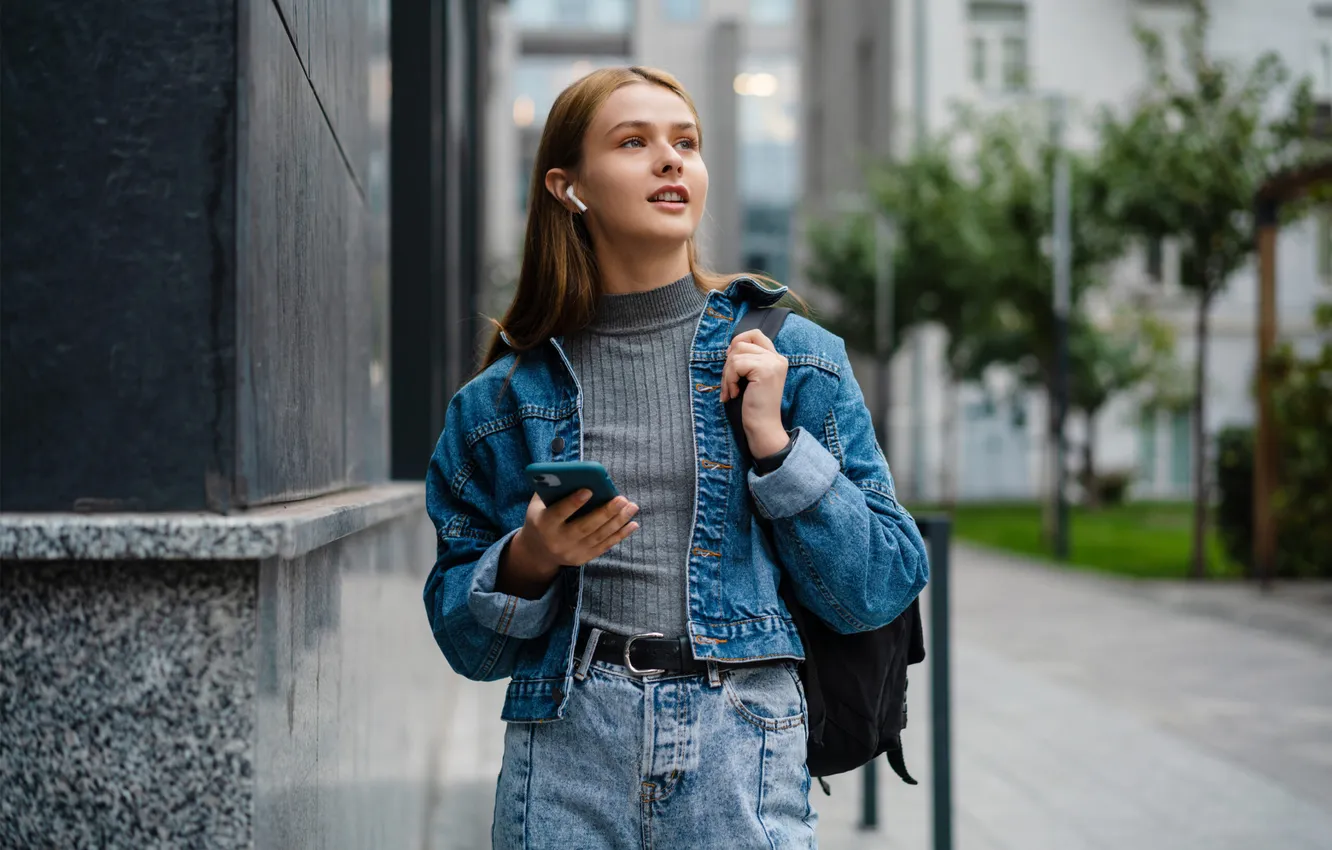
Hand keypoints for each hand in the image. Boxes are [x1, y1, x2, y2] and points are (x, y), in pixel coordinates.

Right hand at [497, 491, 640, 597]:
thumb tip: (574, 473)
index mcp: (544, 524)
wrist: (538, 551)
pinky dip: (620, 535)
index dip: (573, 502)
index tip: (589, 489)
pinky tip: (633, 524)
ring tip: (632, 507)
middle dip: (605, 512)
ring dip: (618, 521)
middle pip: (585, 526)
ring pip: (599, 536)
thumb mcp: (538, 504)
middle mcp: (558, 541)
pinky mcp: (583, 558)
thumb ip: (552, 489)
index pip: (559, 513)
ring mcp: (572, 552)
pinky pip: (605, 546)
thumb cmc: (542, 517)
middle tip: (622, 499)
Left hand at [720, 328, 789, 457]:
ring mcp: (773, 363)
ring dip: (727, 374)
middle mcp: (778, 358)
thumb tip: (730, 348)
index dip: (738, 342)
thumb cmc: (754, 406)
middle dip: (728, 363)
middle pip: (741, 343)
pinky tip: (734, 393)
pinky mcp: (765, 370)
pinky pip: (736, 365)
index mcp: (776, 358)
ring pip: (736, 354)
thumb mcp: (752, 378)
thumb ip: (748, 361)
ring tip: (730, 391)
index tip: (731, 361)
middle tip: (728, 383)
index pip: (755, 334)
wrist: (763, 426)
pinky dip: (729, 380)